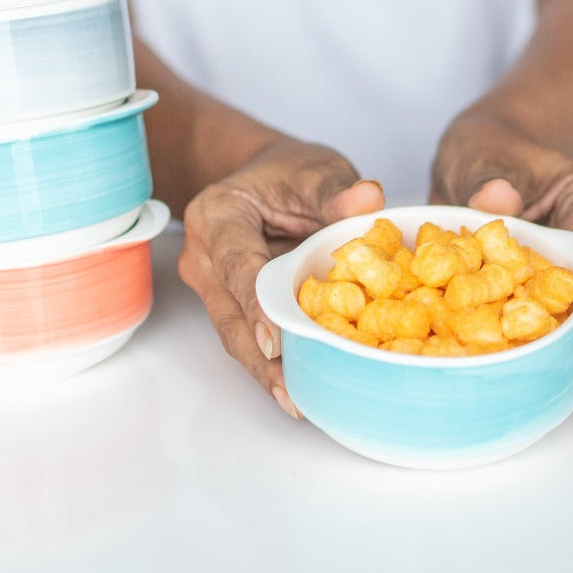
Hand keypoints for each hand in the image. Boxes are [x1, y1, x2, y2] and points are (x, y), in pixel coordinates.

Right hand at [177, 137, 383, 416]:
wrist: (265, 177)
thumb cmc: (287, 173)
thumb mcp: (315, 171)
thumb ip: (336, 190)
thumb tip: (368, 200)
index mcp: (216, 216)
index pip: (237, 263)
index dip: (257, 303)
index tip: (275, 340)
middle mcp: (204, 255)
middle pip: (229, 313)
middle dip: (259, 356)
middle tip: (290, 392)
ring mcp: (212, 284)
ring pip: (234, 332)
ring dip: (263, 368)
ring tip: (295, 401)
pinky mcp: (230, 302)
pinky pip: (247, 333)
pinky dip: (271, 360)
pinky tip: (296, 385)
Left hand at [431, 114, 572, 333]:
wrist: (482, 153)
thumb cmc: (488, 149)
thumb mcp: (478, 157)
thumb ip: (486, 180)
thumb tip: (495, 200)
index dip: (567, 284)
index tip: (538, 313)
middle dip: (547, 312)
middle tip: (507, 337)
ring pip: (566, 302)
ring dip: (530, 319)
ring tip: (493, 340)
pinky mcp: (551, 278)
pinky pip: (541, 305)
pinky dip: (516, 316)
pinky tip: (487, 334)